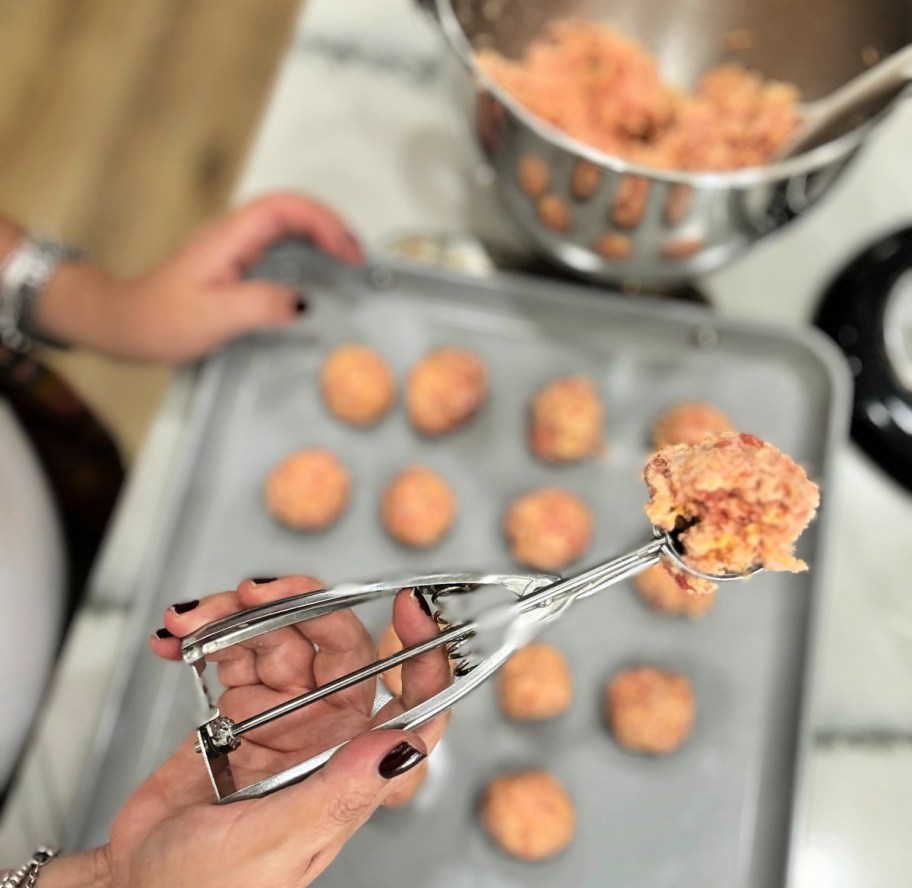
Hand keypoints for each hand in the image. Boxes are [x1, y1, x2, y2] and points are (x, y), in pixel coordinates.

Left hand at [33, 193, 362, 363]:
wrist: (126, 324)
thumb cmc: (158, 319)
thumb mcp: (213, 318)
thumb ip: (260, 306)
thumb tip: (302, 302)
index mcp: (229, 238)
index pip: (284, 209)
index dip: (322, 222)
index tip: (346, 251)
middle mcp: (233, 234)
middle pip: (292, 208)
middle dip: (332, 224)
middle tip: (358, 255)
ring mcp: (235, 246)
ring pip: (288, 222)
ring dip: (323, 233)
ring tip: (348, 257)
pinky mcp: (236, 261)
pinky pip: (281, 242)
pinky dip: (309, 248)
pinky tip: (319, 267)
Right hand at [43, 577, 447, 887]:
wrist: (139, 886)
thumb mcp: (283, 842)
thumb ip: (341, 790)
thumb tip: (402, 744)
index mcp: (351, 763)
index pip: (411, 703)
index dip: (424, 654)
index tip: (411, 610)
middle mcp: (323, 731)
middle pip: (335, 645)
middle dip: (300, 606)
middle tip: (257, 594)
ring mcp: (279, 715)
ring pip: (278, 637)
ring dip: (234, 618)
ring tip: (195, 621)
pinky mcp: (235, 707)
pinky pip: (230, 651)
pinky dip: (202, 636)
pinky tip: (177, 642)